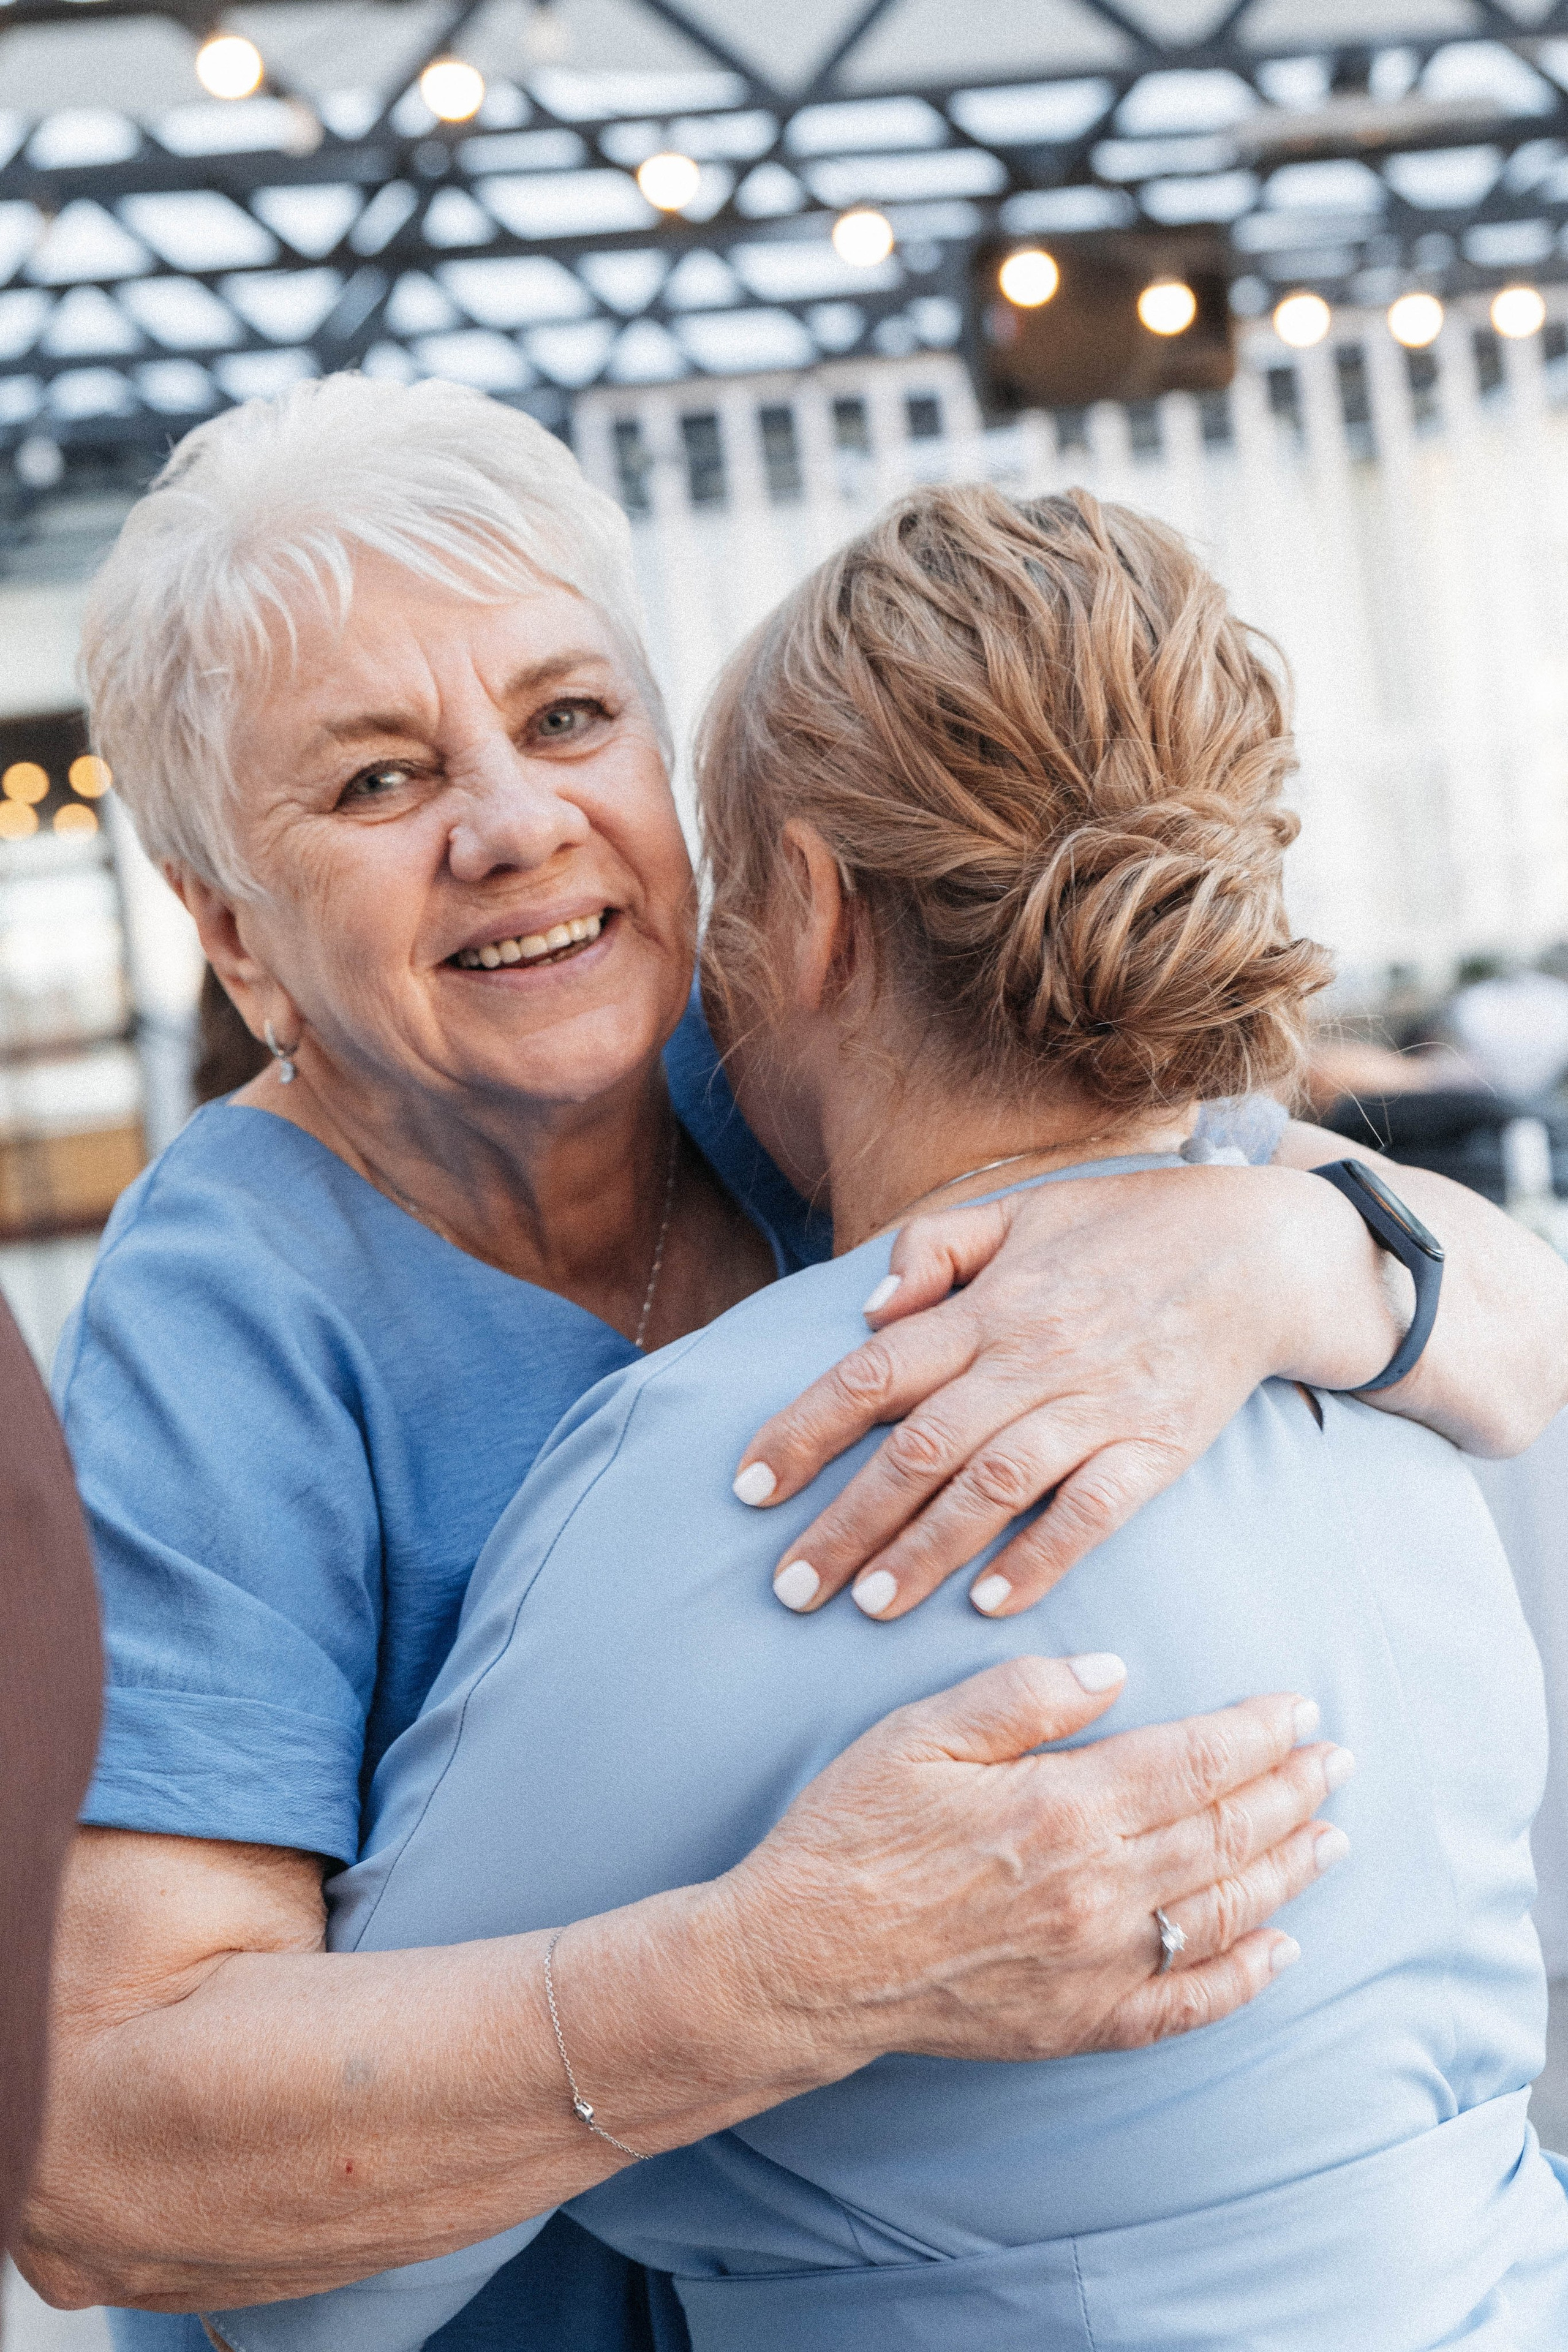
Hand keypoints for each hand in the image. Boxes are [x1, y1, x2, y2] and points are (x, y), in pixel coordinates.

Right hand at [728, 1656, 1348, 2064]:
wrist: (800, 1962)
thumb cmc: (850, 1836)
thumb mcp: (920, 1734)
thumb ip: (1022, 1695)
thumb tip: (1113, 1670)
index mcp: (1062, 1808)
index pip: (1193, 1761)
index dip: (1256, 1733)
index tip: (1298, 1708)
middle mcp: (1097, 1891)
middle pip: (1225, 1833)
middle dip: (1291, 1791)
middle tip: (1335, 1760)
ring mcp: (1095, 1966)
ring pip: (1223, 1912)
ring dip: (1287, 1870)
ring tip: (1331, 1835)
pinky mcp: (1078, 2022)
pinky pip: (1186, 2005)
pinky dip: (1244, 1978)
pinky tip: (1280, 1949)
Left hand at [734, 1164, 1397, 1618]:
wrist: (1261, 1250)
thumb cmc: (1125, 1230)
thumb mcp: (1020, 1212)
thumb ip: (935, 1249)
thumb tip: (869, 1312)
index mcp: (989, 1305)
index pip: (873, 1373)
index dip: (804, 1431)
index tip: (748, 1487)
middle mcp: (1033, 1357)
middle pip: (919, 1448)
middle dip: (846, 1523)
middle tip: (788, 1588)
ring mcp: (1098, 1405)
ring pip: (993, 1487)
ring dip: (925, 1552)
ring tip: (867, 1607)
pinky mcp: (1157, 1447)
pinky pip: (1092, 1511)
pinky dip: (1040, 1557)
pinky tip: (989, 1602)